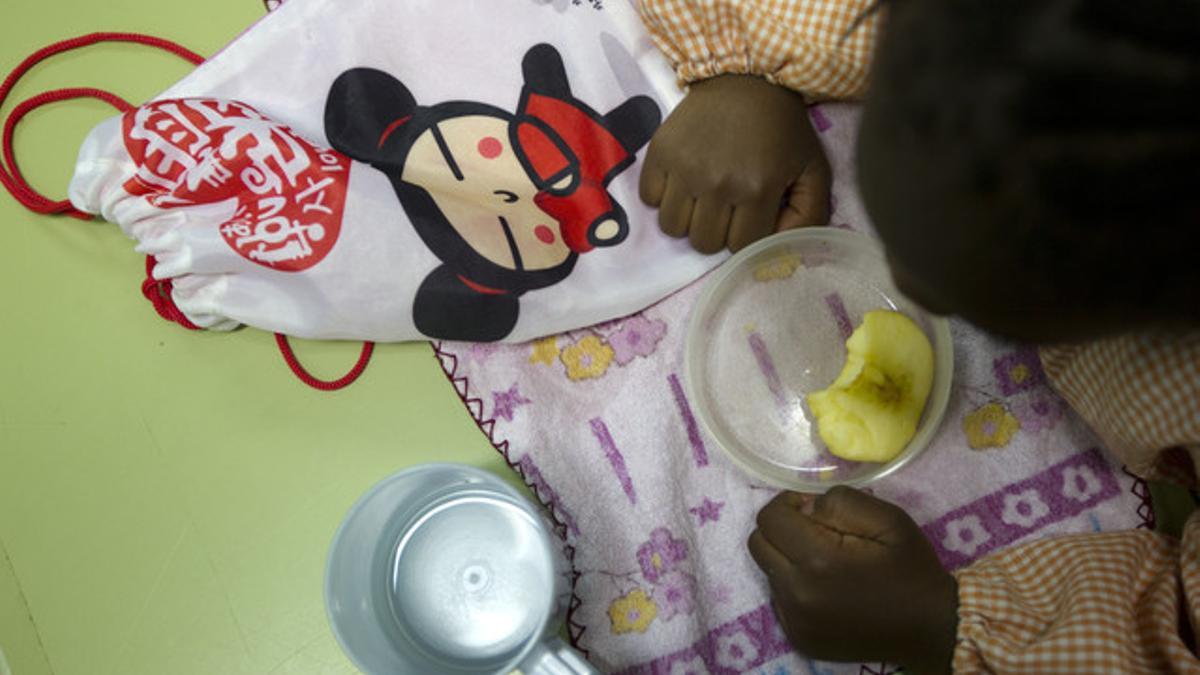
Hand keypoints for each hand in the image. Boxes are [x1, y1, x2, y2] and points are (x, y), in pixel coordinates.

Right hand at [639, 74, 830, 252]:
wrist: (747, 75)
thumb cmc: (782, 127)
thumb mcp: (814, 168)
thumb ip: (810, 215)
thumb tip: (781, 250)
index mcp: (757, 188)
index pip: (740, 247)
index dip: (747, 235)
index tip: (751, 214)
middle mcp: (717, 183)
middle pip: (703, 243)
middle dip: (716, 231)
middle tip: (726, 207)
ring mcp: (684, 168)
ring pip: (671, 227)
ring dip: (687, 219)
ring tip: (702, 196)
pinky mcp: (659, 152)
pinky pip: (649, 199)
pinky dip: (662, 196)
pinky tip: (682, 180)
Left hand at [748, 487, 957, 673]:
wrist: (930, 628)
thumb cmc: (910, 568)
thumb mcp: (887, 518)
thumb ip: (839, 502)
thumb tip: (804, 507)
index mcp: (817, 561)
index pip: (769, 518)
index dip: (788, 504)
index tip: (812, 508)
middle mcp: (796, 594)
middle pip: (758, 544)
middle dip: (781, 528)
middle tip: (815, 531)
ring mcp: (794, 621)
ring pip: (767, 571)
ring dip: (787, 558)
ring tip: (825, 562)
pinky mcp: (798, 638)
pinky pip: (779, 598)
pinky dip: (794, 586)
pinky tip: (826, 588)